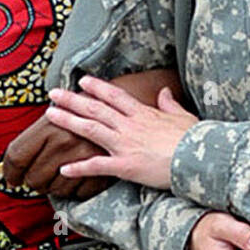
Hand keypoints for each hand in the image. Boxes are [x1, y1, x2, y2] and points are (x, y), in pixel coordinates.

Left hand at [2, 113, 115, 199]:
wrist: (129, 100)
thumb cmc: (88, 106)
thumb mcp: (59, 114)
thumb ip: (39, 135)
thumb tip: (15, 161)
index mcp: (50, 125)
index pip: (18, 156)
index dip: (10, 172)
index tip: (11, 179)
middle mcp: (65, 140)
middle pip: (35, 176)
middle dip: (33, 181)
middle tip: (37, 178)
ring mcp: (85, 155)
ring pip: (57, 187)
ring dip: (54, 187)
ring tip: (58, 176)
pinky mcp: (104, 168)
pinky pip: (81, 191)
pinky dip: (75, 190)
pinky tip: (74, 182)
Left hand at [45, 75, 197, 189]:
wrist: (200, 159)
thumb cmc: (195, 139)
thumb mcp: (183, 116)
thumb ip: (170, 104)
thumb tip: (164, 91)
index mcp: (143, 114)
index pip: (114, 96)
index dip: (96, 87)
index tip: (82, 81)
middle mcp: (129, 126)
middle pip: (95, 108)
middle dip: (72, 99)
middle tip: (53, 93)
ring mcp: (125, 145)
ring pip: (90, 129)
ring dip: (68, 121)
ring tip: (49, 115)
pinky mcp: (125, 166)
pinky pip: (97, 166)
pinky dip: (79, 168)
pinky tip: (63, 169)